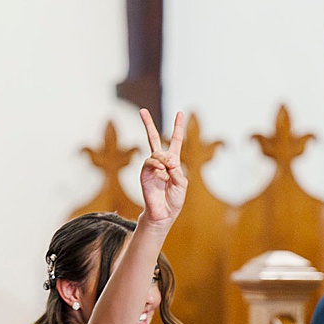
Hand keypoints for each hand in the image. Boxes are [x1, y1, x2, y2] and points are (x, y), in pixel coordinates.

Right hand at [138, 108, 189, 226]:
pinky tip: (162, 170)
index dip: (178, 127)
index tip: (180, 113)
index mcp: (173, 162)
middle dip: (148, 124)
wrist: (164, 213)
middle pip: (154, 139)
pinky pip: (149, 162)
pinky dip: (157, 164)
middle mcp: (161, 162)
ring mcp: (151, 167)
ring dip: (164, 159)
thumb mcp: (182, 184)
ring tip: (168, 168)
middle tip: (142, 110)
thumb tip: (168, 161)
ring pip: (156, 153)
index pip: (175, 141)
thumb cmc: (174, 200)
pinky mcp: (144, 173)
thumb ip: (177, 171)